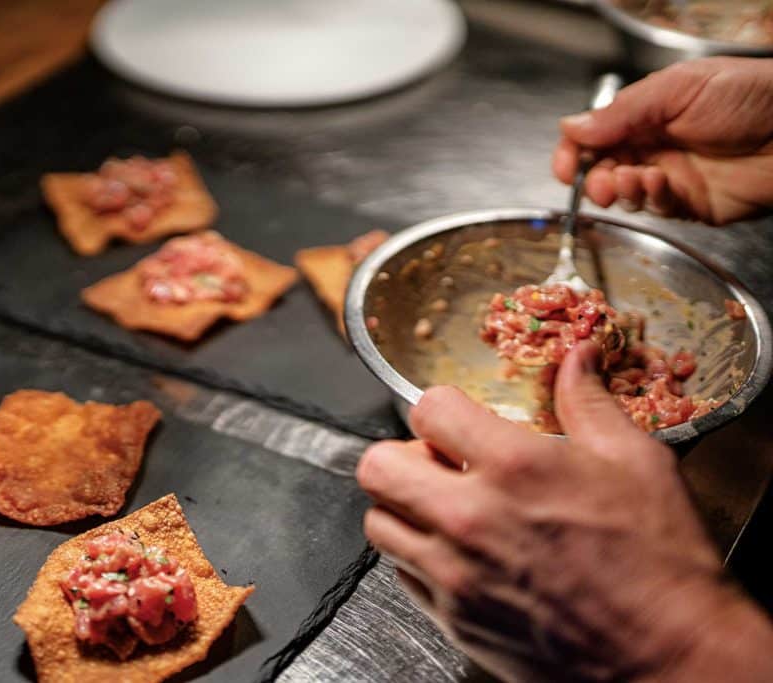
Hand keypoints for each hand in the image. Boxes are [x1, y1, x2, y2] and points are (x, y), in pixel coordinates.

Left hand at [356, 341, 772, 681]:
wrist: (669, 658)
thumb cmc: (660, 564)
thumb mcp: (636, 462)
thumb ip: (589, 403)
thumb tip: (577, 357)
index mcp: (514, 468)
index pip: (428, 409)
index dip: (442, 408)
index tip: (457, 420)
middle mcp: (470, 519)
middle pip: (378, 466)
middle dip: (403, 454)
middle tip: (437, 462)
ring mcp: (455, 573)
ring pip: (378, 522)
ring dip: (403, 507)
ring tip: (441, 507)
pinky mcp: (453, 618)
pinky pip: (401, 574)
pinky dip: (417, 557)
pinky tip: (456, 552)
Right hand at [552, 57, 772, 225]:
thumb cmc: (750, 96)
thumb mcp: (678, 89)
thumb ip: (622, 111)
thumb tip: (571, 127)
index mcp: (647, 114)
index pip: (594, 136)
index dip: (573, 152)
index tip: (565, 167)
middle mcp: (654, 146)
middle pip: (602, 169)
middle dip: (592, 178)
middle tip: (599, 180)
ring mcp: (671, 177)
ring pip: (624, 193)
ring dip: (620, 188)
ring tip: (633, 178)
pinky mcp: (690, 205)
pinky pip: (656, 209)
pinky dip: (650, 198)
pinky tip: (659, 183)